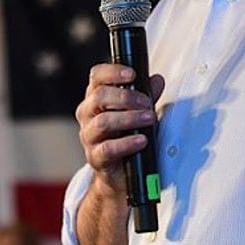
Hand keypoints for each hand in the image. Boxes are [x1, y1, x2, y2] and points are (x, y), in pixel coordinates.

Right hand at [75, 64, 164, 193]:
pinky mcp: (95, 157)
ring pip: (103, 122)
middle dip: (126, 97)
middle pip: (99, 96)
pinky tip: (142, 140)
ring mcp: (89, 136)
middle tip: (147, 102)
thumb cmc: (127, 135)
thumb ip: (147, 94)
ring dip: (129, 118)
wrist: (121, 172)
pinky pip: (108, 148)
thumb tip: (157, 80)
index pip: (97, 76)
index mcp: (96, 97)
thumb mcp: (139, 110)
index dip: (113, 72)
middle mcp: (88, 114)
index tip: (132, 74)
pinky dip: (127, 143)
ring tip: (149, 119)